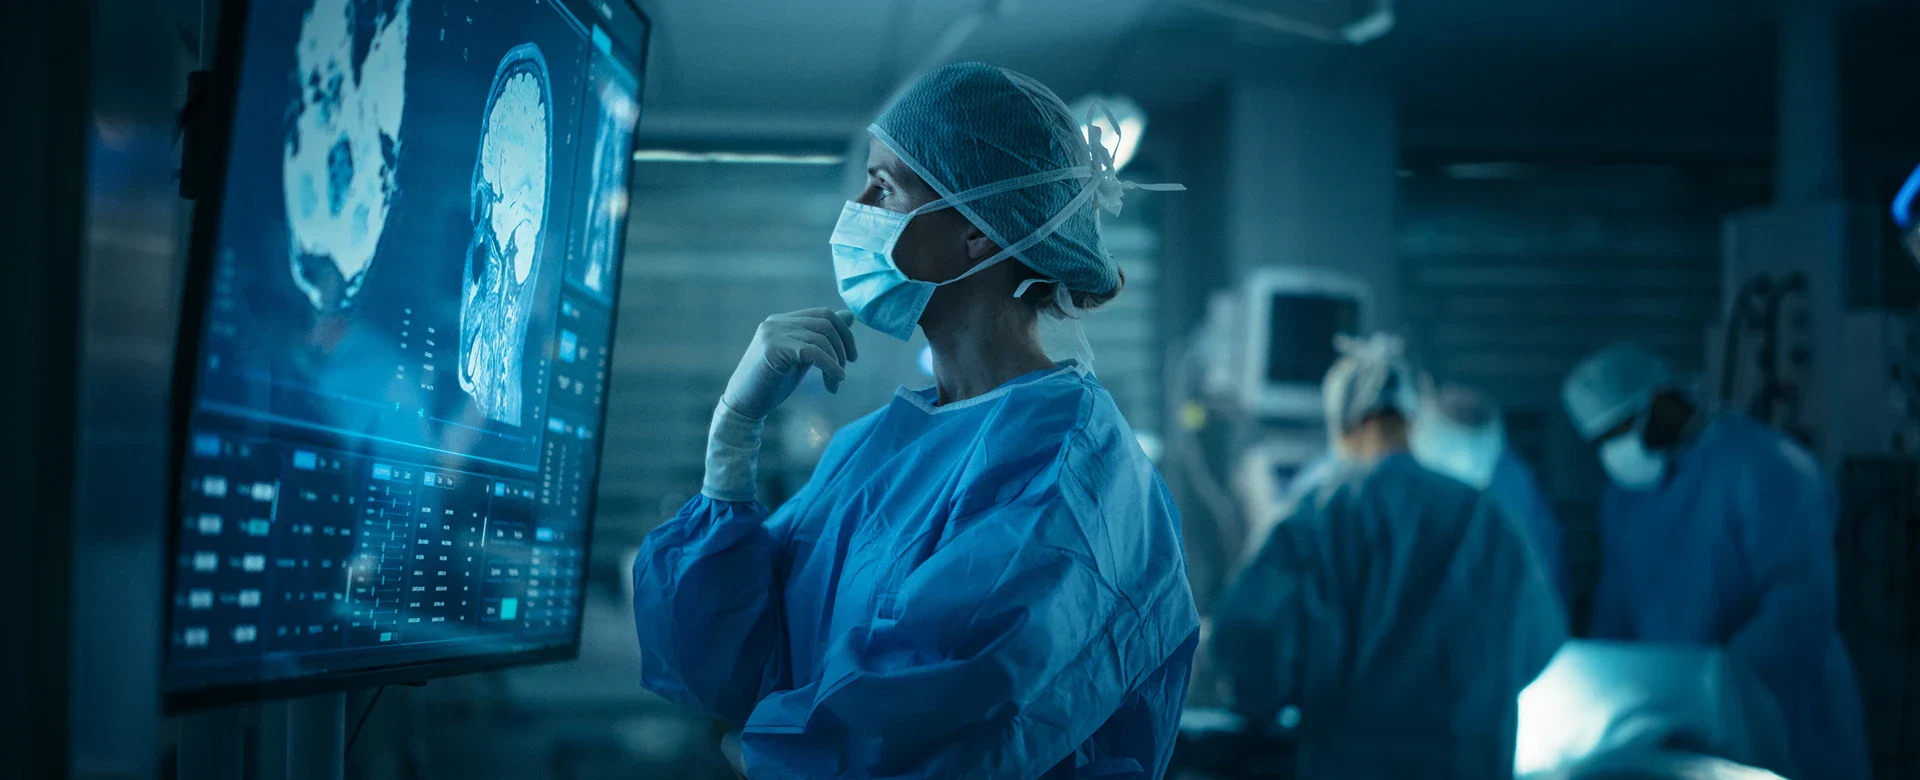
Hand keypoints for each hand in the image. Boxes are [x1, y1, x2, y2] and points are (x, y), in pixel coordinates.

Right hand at [720, 308, 857, 419]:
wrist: (744, 404)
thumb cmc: (773, 384)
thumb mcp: (803, 358)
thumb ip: (822, 339)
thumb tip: (849, 316)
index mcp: (783, 321)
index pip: (824, 314)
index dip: (845, 333)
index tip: (852, 357)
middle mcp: (777, 322)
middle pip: (826, 324)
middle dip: (842, 349)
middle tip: (843, 374)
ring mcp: (773, 333)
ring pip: (821, 339)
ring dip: (836, 363)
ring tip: (834, 384)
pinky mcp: (773, 348)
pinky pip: (813, 352)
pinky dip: (830, 366)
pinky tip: (835, 381)